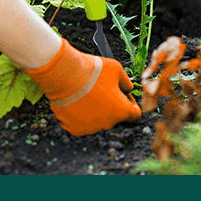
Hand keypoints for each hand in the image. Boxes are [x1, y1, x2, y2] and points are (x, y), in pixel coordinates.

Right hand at [24, 38, 140, 135]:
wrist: (64, 75)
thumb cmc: (93, 71)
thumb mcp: (118, 71)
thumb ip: (127, 83)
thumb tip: (128, 89)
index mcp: (122, 111)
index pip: (135, 114)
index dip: (131, 103)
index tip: (122, 94)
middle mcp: (108, 124)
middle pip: (115, 118)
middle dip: (112, 106)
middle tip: (102, 92)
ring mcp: (91, 128)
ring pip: (98, 122)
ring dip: (96, 112)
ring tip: (88, 95)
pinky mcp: (75, 129)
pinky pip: (82, 124)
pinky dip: (81, 116)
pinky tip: (78, 102)